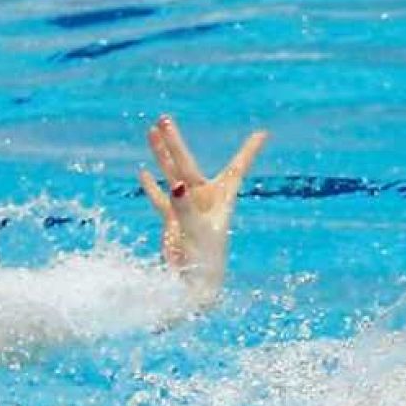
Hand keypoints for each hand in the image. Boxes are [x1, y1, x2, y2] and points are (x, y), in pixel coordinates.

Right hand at [139, 115, 267, 306]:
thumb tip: (174, 184)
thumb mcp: (196, 232)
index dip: (249, 151)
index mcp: (221, 199)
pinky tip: (142, 172)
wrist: (195, 287)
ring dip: (161, 154)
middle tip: (164, 119)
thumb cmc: (204, 261)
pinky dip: (151, 186)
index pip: (237, 169)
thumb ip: (184, 208)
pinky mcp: (172, 221)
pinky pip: (159, 199)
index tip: (263, 134)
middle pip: (188, 163)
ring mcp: (187, 208)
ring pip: (171, 173)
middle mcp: (204, 199)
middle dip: (175, 142)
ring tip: (152, 131)